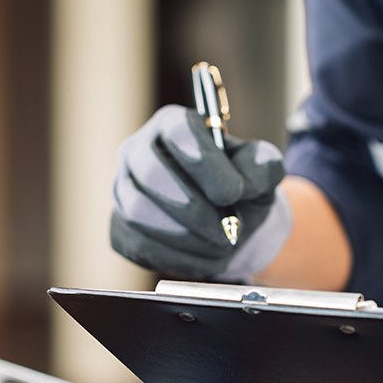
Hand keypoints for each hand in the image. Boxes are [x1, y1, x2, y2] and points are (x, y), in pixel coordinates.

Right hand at [110, 105, 290, 280]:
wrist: (226, 221)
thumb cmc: (241, 186)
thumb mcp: (263, 169)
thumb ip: (263, 166)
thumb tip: (244, 184)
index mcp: (174, 124)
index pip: (178, 132)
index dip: (204, 163)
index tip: (232, 193)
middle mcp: (138, 151)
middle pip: (151, 173)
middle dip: (194, 208)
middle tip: (227, 230)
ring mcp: (123, 190)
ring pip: (141, 214)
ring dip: (188, 237)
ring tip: (220, 243)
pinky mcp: (119, 228)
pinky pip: (140, 245)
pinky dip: (178, 257)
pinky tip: (203, 254)